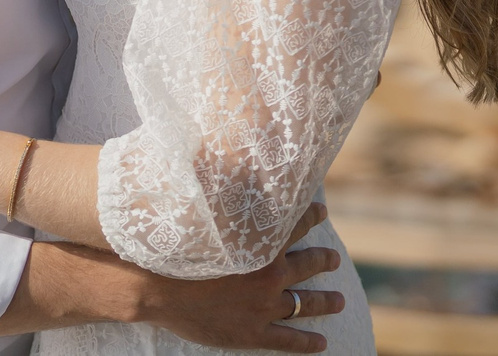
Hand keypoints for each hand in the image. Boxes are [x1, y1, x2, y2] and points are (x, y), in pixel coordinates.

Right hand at [134, 206, 343, 351]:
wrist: (157, 287)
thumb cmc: (176, 246)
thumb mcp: (203, 212)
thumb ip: (221, 193)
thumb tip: (220, 159)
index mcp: (262, 243)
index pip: (295, 223)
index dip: (311, 216)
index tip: (322, 212)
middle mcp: (270, 274)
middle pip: (306, 265)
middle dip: (323, 260)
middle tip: (334, 259)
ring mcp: (264, 306)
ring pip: (304, 303)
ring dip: (324, 301)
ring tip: (339, 300)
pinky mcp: (253, 333)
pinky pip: (288, 339)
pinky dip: (307, 342)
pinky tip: (321, 344)